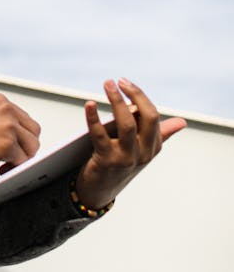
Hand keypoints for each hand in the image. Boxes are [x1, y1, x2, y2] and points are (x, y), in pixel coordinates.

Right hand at [0, 94, 40, 169]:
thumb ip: (1, 121)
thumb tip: (18, 136)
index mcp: (0, 101)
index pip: (24, 119)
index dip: (21, 135)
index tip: (12, 145)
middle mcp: (7, 110)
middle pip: (33, 131)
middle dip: (26, 146)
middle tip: (12, 157)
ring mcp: (9, 127)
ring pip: (32, 147)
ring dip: (22, 158)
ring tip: (5, 164)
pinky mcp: (7, 145)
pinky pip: (23, 161)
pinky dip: (14, 168)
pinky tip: (0, 168)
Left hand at [74, 78, 185, 210]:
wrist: (99, 191)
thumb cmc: (121, 164)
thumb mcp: (141, 150)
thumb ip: (159, 134)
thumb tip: (181, 122)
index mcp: (153, 147)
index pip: (153, 116)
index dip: (140, 97)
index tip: (126, 83)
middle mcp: (143, 153)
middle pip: (147, 118)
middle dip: (134, 95)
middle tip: (118, 80)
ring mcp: (126, 158)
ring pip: (126, 125)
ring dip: (117, 101)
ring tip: (108, 84)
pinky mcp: (106, 161)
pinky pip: (99, 135)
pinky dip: (93, 118)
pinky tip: (89, 104)